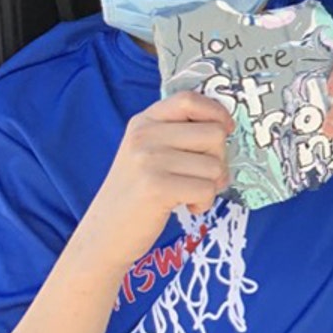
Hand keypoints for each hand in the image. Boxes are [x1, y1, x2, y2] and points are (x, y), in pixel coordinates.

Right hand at [93, 92, 233, 252]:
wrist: (105, 232)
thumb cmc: (138, 193)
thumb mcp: (149, 152)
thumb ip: (180, 134)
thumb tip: (227, 127)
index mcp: (144, 122)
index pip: (189, 99)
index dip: (217, 113)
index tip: (225, 129)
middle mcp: (144, 136)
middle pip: (214, 134)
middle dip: (220, 159)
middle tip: (202, 176)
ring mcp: (148, 160)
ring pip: (215, 165)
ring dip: (211, 185)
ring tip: (188, 193)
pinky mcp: (157, 187)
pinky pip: (207, 189)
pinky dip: (204, 202)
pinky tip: (185, 206)